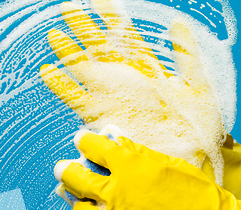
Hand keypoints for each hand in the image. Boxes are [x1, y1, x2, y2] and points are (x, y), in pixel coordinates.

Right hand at [41, 0, 224, 182]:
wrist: (189, 157)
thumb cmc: (198, 125)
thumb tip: (177, 23)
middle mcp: (126, 82)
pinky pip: (77, 100)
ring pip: (85, 71)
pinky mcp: (102, 118)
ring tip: (55, 35)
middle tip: (68, 9)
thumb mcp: (197, 84)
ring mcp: (112, 99)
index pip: (126, 38)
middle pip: (100, 50)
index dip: (111, 18)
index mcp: (147, 70)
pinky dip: (62, 86)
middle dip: (85, 29)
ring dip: (69, 54)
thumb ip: (186, 55)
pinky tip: (48, 72)